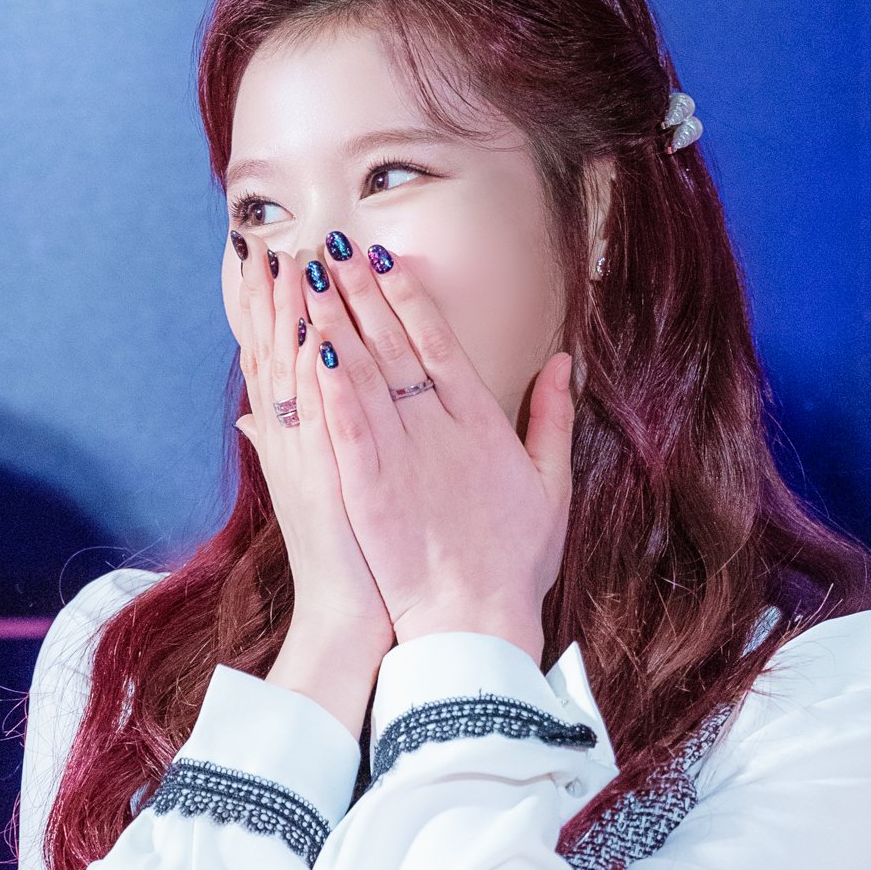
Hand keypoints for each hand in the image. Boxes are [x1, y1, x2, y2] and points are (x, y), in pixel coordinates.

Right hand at [234, 240, 394, 670]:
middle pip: (275, 353)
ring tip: (283, 263)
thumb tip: (255, 413)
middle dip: (270, 298)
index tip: (267, 257)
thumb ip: (288, 443)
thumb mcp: (314, 491)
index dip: (270, 308)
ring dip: (286, 319)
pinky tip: (306, 330)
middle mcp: (293, 440)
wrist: (355, 616)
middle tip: (264, 241)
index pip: (279, 358)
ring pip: (289, 374)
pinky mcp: (327, 476)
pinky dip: (308, 372)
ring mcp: (306, 457)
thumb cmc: (352, 557)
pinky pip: (315, 413)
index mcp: (298, 438)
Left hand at [299, 233, 575, 662]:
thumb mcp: (550, 486)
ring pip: (364, 375)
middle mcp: (439, 429)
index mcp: (480, 423)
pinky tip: (311, 350)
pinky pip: (346, 425)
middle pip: (393, 345)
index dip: (410, 298)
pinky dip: (329, 386)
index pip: (439, 344)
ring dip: (335, 322)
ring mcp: (403, 457)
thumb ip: (552, 418)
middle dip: (360, 292)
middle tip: (329, 244)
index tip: (386, 260)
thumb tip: (563, 363)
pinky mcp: (369, 489)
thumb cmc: (513, 563)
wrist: (477, 625)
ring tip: (307, 278)